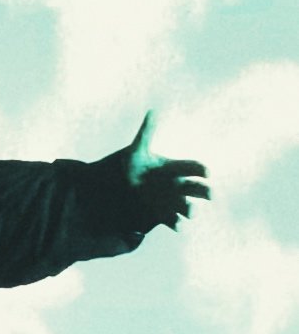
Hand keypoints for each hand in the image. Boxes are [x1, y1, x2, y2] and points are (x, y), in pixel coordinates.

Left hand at [123, 111, 209, 229]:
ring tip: (189, 210)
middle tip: (209, 193)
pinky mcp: (162, 214)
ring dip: (191, 209)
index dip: (203, 170)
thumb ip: (147, 131)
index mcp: (176, 168)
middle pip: (201, 190)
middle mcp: (178, 185)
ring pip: (190, 208)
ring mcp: (172, 200)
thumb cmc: (136, 163)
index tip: (207, 172)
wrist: (123, 182)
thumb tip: (153, 110)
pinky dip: (177, 224)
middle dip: (207, 192)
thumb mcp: (138, 148)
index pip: (196, 168)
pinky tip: (176, 224)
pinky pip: (175, 222)